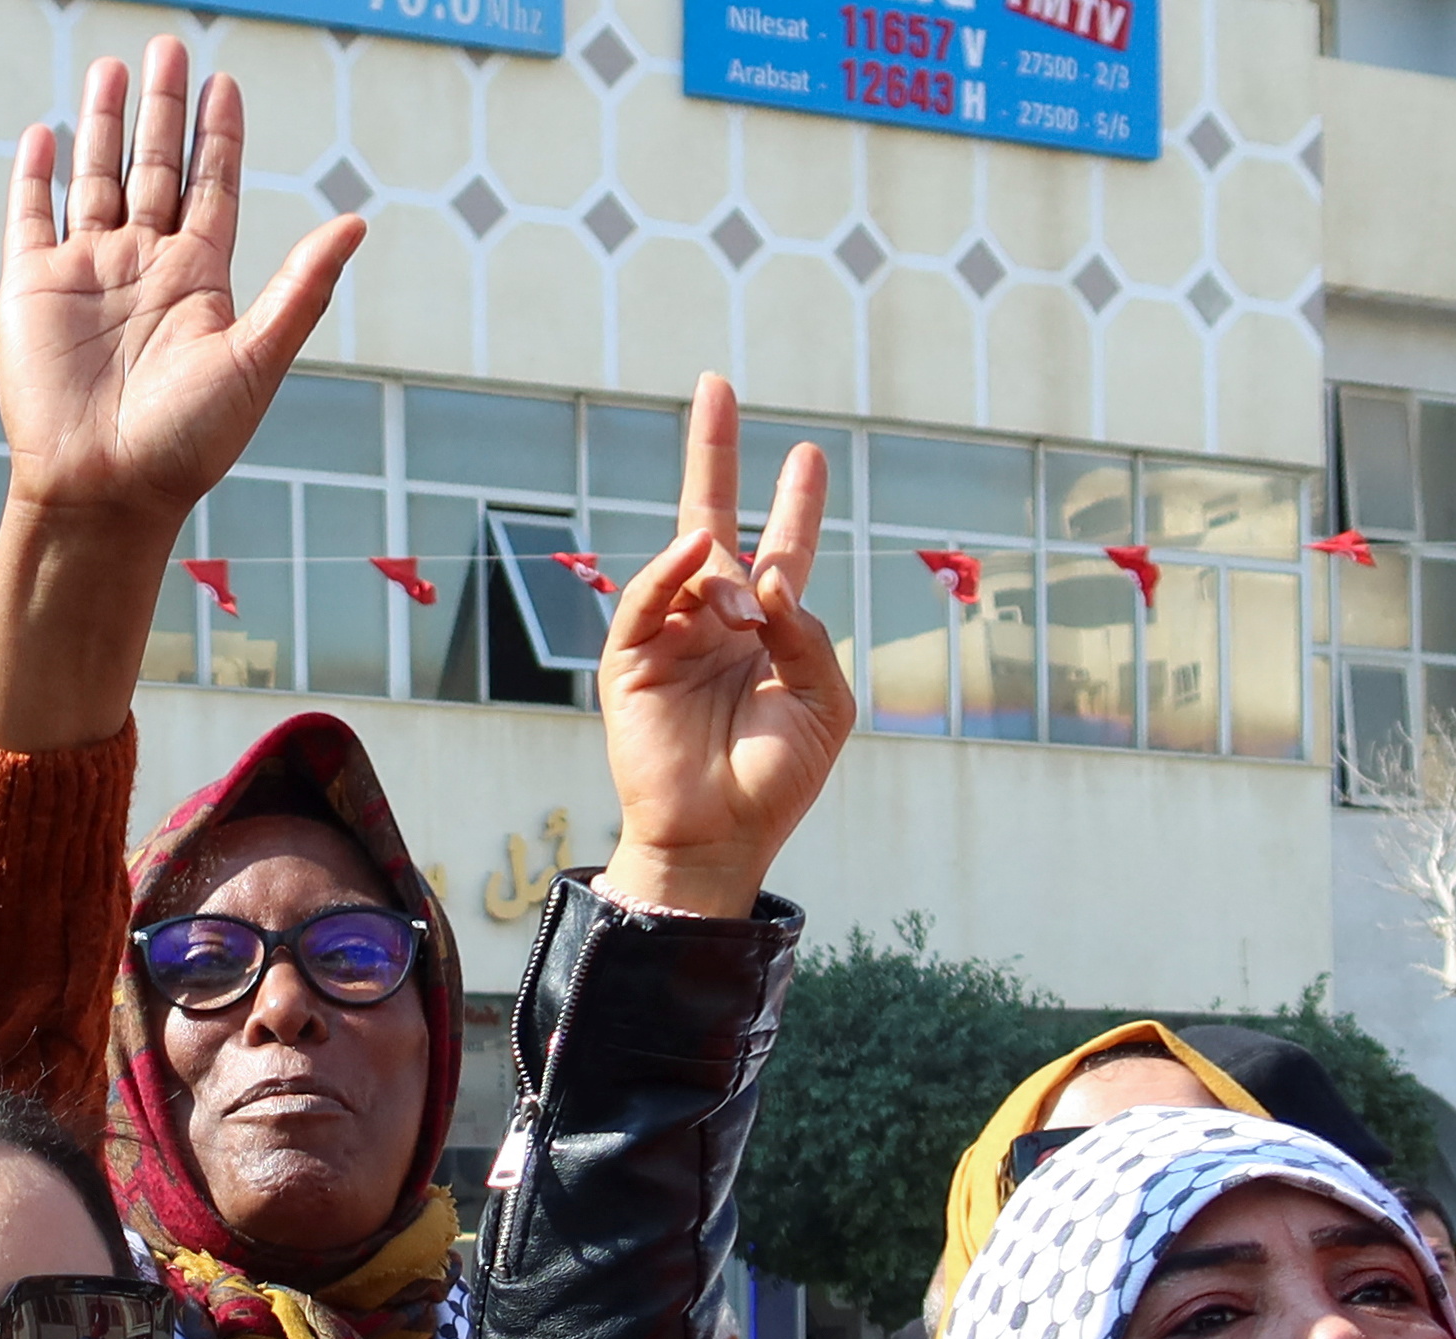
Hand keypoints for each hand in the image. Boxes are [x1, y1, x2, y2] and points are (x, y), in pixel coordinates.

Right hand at [0, 41, 356, 534]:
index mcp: (198, 279)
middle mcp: (142, 268)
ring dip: (103, 125)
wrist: (103, 492)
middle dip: (162, 108)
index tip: (226, 83)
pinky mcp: (30, 291)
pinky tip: (44, 134)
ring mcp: (85, 276)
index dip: (219, 134)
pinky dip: (34, 176)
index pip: (212, 186)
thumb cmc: (185, 444)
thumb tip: (357, 224)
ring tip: (111, 68)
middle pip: (156, 166)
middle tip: (168, 47)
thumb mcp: (257, 360)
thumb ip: (302, 288)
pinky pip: (30, 218)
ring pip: (95, 179)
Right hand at [598, 375, 853, 919]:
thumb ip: (806, 633)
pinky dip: (670, 574)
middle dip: (716, 453)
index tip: (809, 453)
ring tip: (747, 618)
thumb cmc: (776, 777)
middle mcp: (717, 622)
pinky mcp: (631, 662)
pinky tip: (699, 558)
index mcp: (769, 632)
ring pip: (689, 562)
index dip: (795, 502)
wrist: (719, 838)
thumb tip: (765, 581)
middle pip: (713, 519)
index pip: (782, 550)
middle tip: (716, 382)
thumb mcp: (824, 699)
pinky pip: (648, 602)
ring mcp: (672, 638)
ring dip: (723, 570)